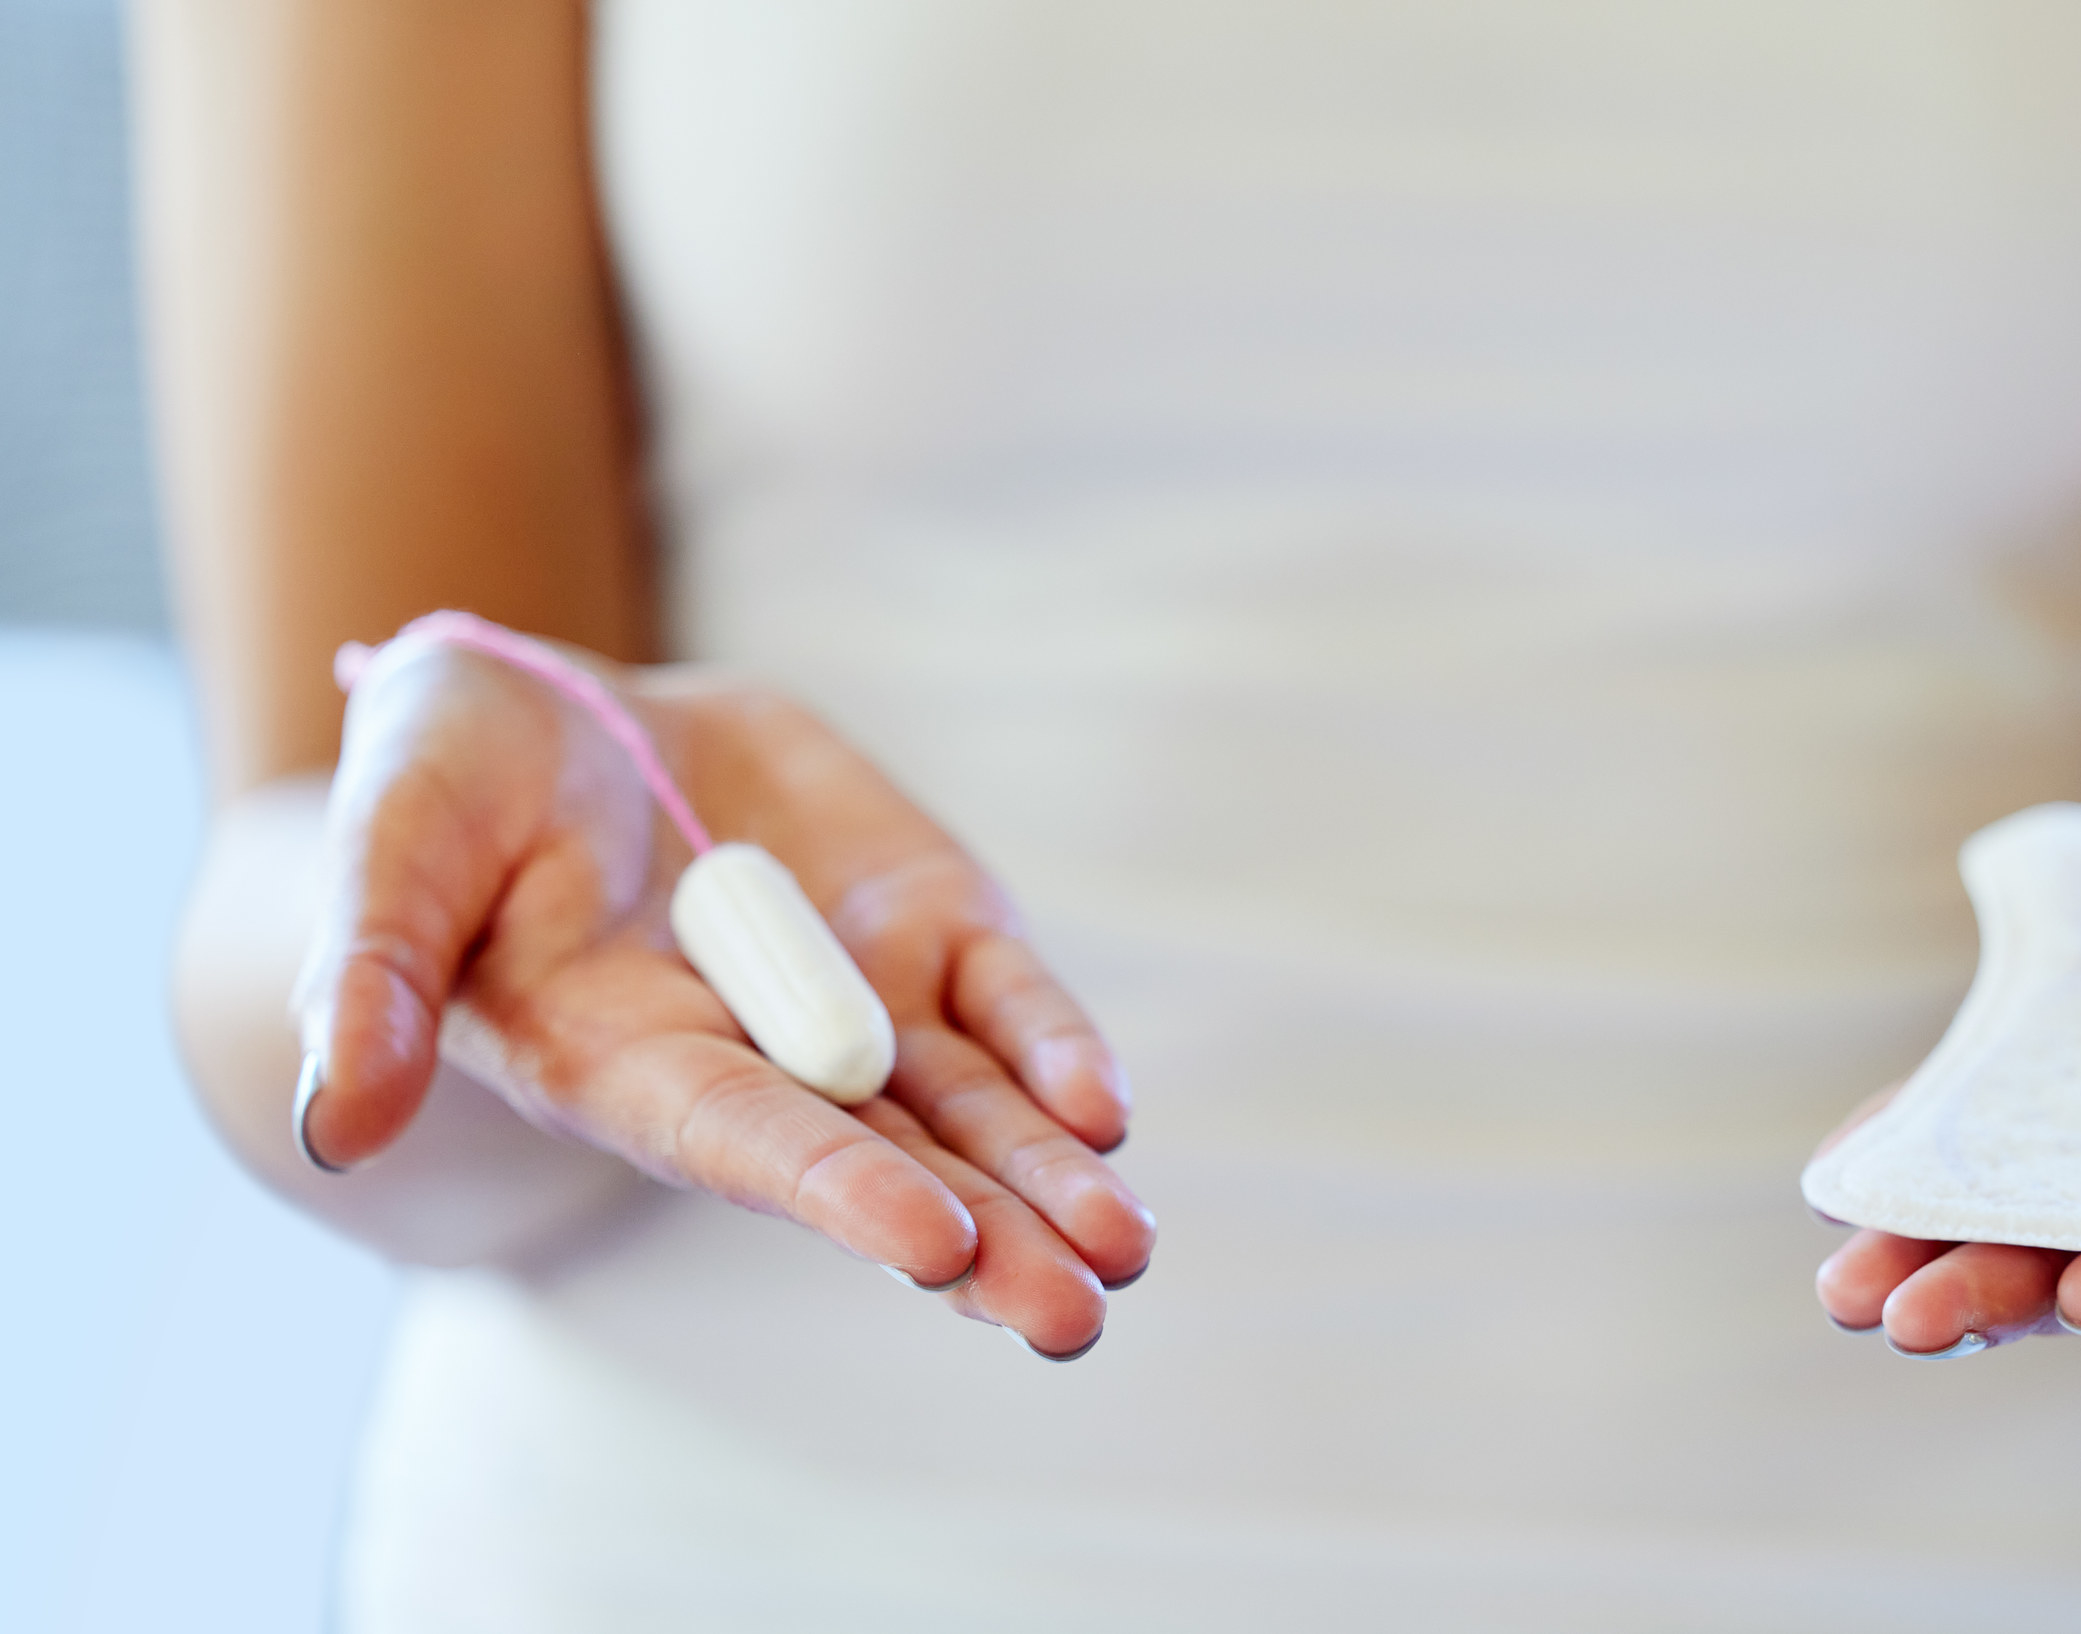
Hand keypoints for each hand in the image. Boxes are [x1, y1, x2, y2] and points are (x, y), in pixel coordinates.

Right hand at [293, 639, 1149, 1355]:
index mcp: (630, 1066)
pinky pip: (1006, 1000)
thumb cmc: (446, 785)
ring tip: (1119, 1249)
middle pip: (889, 1163)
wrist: (556, 717)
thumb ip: (373, 977)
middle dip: (986, 1240)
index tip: (932, 1246)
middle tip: (1070, 1313)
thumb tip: (343, 1119)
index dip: (839, 1192)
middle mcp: (760, 1056)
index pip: (749, 1144)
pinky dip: (1056, 1049)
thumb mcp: (391, 844)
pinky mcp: (923, 925)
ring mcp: (859, 997)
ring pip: (973, 1109)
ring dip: (1049, 1180)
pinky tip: (1104, 1111)